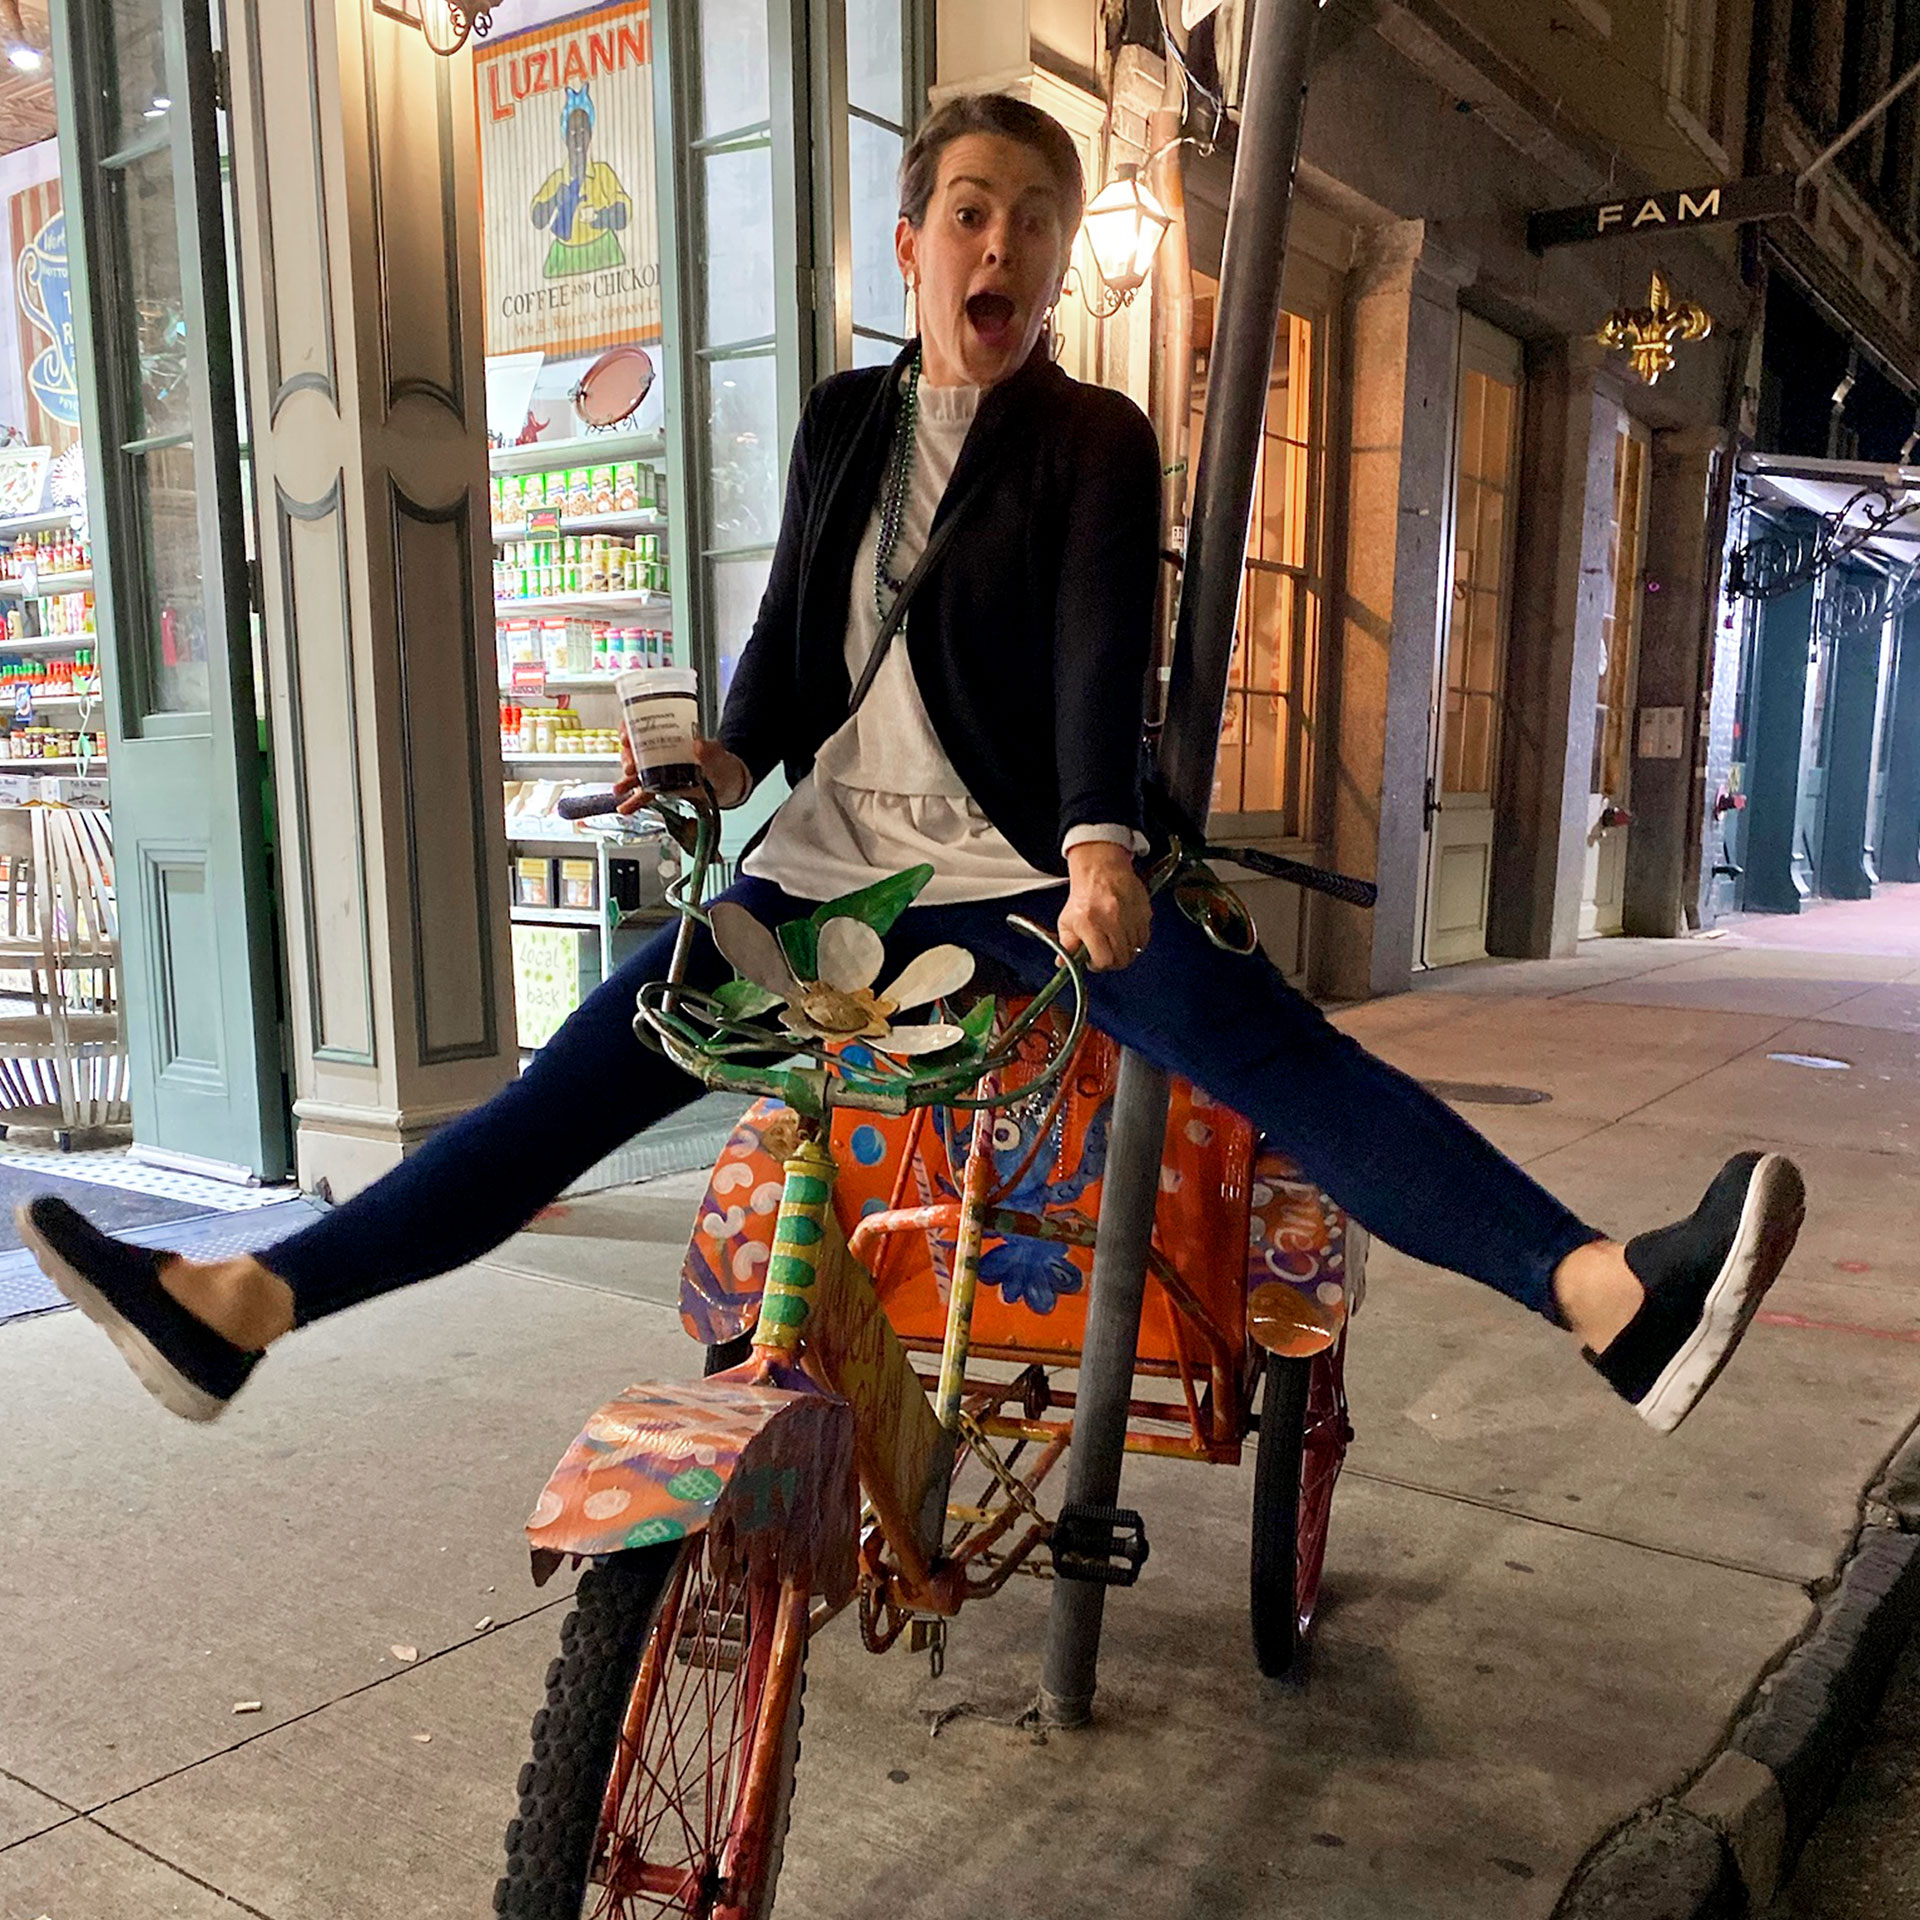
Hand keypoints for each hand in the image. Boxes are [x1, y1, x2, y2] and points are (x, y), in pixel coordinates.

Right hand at [614, 735, 752, 813]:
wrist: (727, 786)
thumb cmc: (721, 765)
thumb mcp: (719, 757)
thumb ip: (711, 752)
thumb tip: (700, 745)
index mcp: (670, 736)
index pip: (643, 725)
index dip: (629, 728)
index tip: (626, 736)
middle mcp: (659, 751)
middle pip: (634, 749)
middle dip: (627, 756)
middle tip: (630, 766)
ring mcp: (658, 771)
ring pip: (635, 772)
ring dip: (625, 780)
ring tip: (621, 788)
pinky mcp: (660, 789)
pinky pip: (643, 794)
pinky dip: (633, 802)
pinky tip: (625, 808)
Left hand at [1058, 841, 1151, 970]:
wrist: (1101, 870)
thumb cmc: (1084, 895)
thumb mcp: (1067, 921)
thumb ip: (1066, 945)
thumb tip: (1063, 964)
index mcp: (1091, 923)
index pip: (1104, 959)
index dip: (1099, 965)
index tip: (1094, 961)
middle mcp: (1112, 919)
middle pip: (1122, 958)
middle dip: (1113, 962)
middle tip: (1106, 955)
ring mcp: (1131, 916)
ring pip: (1135, 950)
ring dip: (1125, 951)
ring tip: (1114, 942)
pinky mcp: (1144, 912)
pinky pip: (1144, 938)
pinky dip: (1136, 941)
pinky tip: (1125, 935)